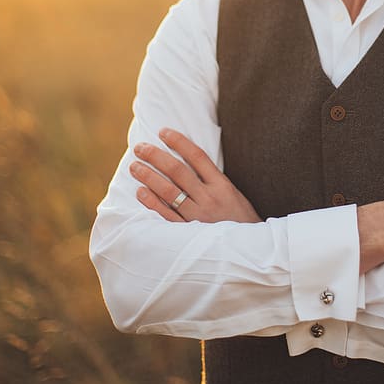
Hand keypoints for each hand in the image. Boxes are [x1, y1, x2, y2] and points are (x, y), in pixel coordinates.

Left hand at [130, 129, 261, 223]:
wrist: (249, 251)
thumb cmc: (241, 220)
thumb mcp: (234, 195)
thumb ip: (213, 180)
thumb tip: (188, 162)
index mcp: (222, 185)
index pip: (197, 156)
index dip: (178, 142)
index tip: (163, 132)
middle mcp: (209, 198)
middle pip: (178, 171)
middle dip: (156, 156)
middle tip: (140, 147)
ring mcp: (198, 216)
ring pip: (168, 191)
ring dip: (149, 176)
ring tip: (135, 166)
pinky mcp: (189, 233)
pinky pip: (166, 215)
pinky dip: (152, 202)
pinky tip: (141, 191)